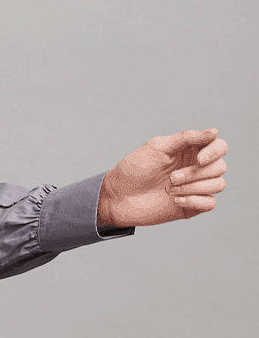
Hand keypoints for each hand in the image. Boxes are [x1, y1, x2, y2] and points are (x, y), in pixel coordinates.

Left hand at [98, 129, 226, 228]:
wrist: (118, 197)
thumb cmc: (134, 169)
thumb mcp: (158, 147)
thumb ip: (186, 137)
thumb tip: (213, 132)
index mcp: (190, 150)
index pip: (220, 147)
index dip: (215, 152)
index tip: (199, 159)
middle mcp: (196, 167)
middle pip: (220, 167)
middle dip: (196, 174)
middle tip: (172, 178)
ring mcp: (195, 187)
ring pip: (218, 184)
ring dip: (194, 187)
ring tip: (170, 190)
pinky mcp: (191, 206)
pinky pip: (211, 203)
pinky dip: (196, 201)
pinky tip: (176, 200)